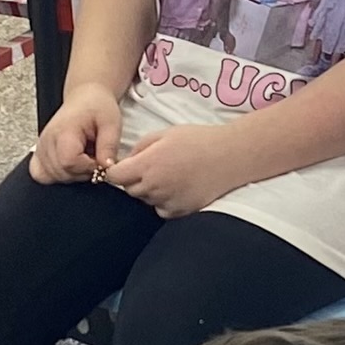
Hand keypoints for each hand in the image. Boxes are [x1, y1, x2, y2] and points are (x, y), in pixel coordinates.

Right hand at [33, 85, 126, 184]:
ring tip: (84, 158)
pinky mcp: (39, 152)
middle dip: (82, 172)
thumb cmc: (97, 106)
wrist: (85, 98)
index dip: (87, 167)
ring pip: (52, 176)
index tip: (98, 159)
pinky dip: (56, 175)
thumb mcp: (111, 123)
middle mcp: (48, 139)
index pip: (69, 162)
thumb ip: (109, 146)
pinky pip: (40, 174)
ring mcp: (41, 147)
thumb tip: (107, 168)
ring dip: (72, 174)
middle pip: (61, 172)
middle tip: (94, 158)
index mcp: (64, 130)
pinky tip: (70, 166)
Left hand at [100, 122, 245, 217]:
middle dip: (133, 180)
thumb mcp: (165, 133)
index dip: (115, 171)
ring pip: (145, 200)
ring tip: (168, 175)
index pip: (114, 176)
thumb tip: (128, 160)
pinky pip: (161, 210)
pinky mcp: (181, 211)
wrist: (230, 156)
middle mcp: (154, 186)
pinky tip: (177, 187)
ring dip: (149, 191)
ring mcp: (168, 201)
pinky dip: (163, 202)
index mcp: (147, 164)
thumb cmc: (198, 140)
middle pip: (129, 190)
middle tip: (150, 167)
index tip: (122, 167)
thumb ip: (140, 147)